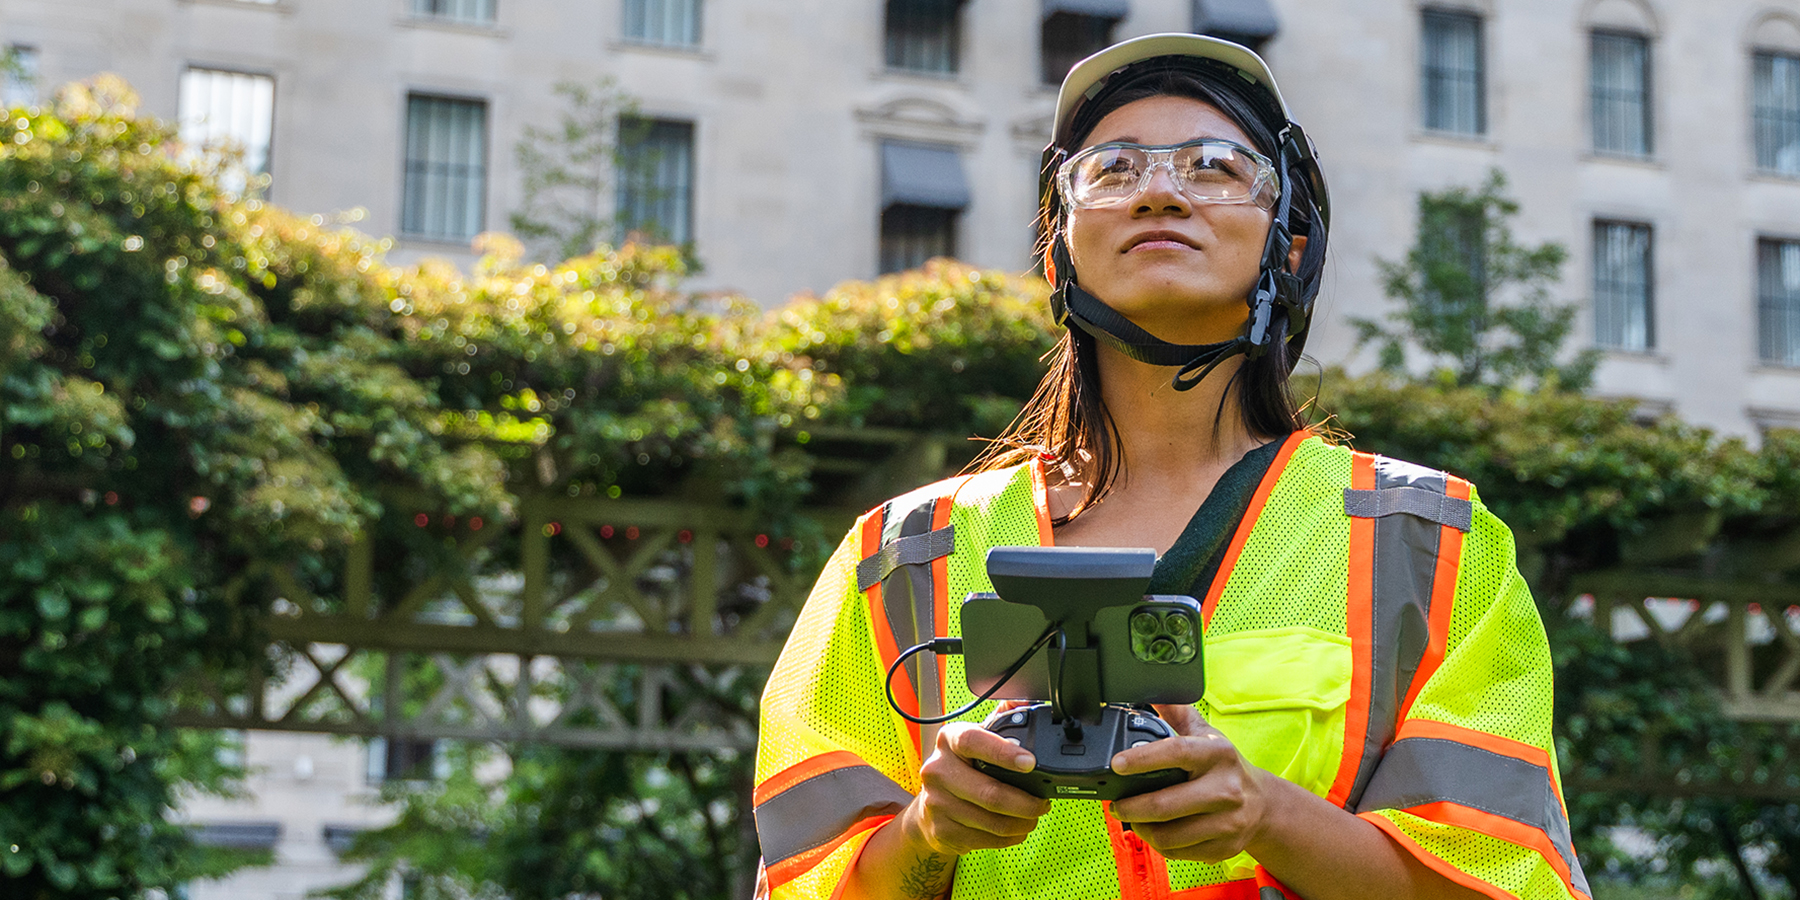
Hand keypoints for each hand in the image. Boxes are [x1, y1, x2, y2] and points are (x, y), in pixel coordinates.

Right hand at [900, 720, 1052, 856]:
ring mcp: (936, 803)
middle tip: (1043, 803)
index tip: (1031, 762)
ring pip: (992, 821)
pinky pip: (986, 840)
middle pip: (990, 793)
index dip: (1004, 752)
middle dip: (1026, 803)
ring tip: (1033, 817)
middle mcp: (937, 770)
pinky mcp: (942, 831)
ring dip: (1022, 823)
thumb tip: (1024, 703)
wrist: (928, 807)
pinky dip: (1009, 838)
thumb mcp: (974, 739)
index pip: (974, 741)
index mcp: (948, 740)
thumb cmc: (959, 768)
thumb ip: (999, 721)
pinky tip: (1016, 830)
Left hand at [1107, 704, 1274, 861]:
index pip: (1175, 753)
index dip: (1141, 759)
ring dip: (1141, 828)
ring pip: (1168, 835)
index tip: (1116, 764)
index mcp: (1218, 754)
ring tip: (1133, 818)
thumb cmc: (1227, 768)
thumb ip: (1178, 713)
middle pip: (1165, 805)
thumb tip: (1154, 691)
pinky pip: (1178, 852)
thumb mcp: (1207, 735)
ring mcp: (1227, 822)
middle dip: (1130, 806)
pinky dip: (1159, 844)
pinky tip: (1156, 831)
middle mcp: (1226, 788)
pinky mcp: (1223, 848)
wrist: (1264, 805)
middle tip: (1116, 803)